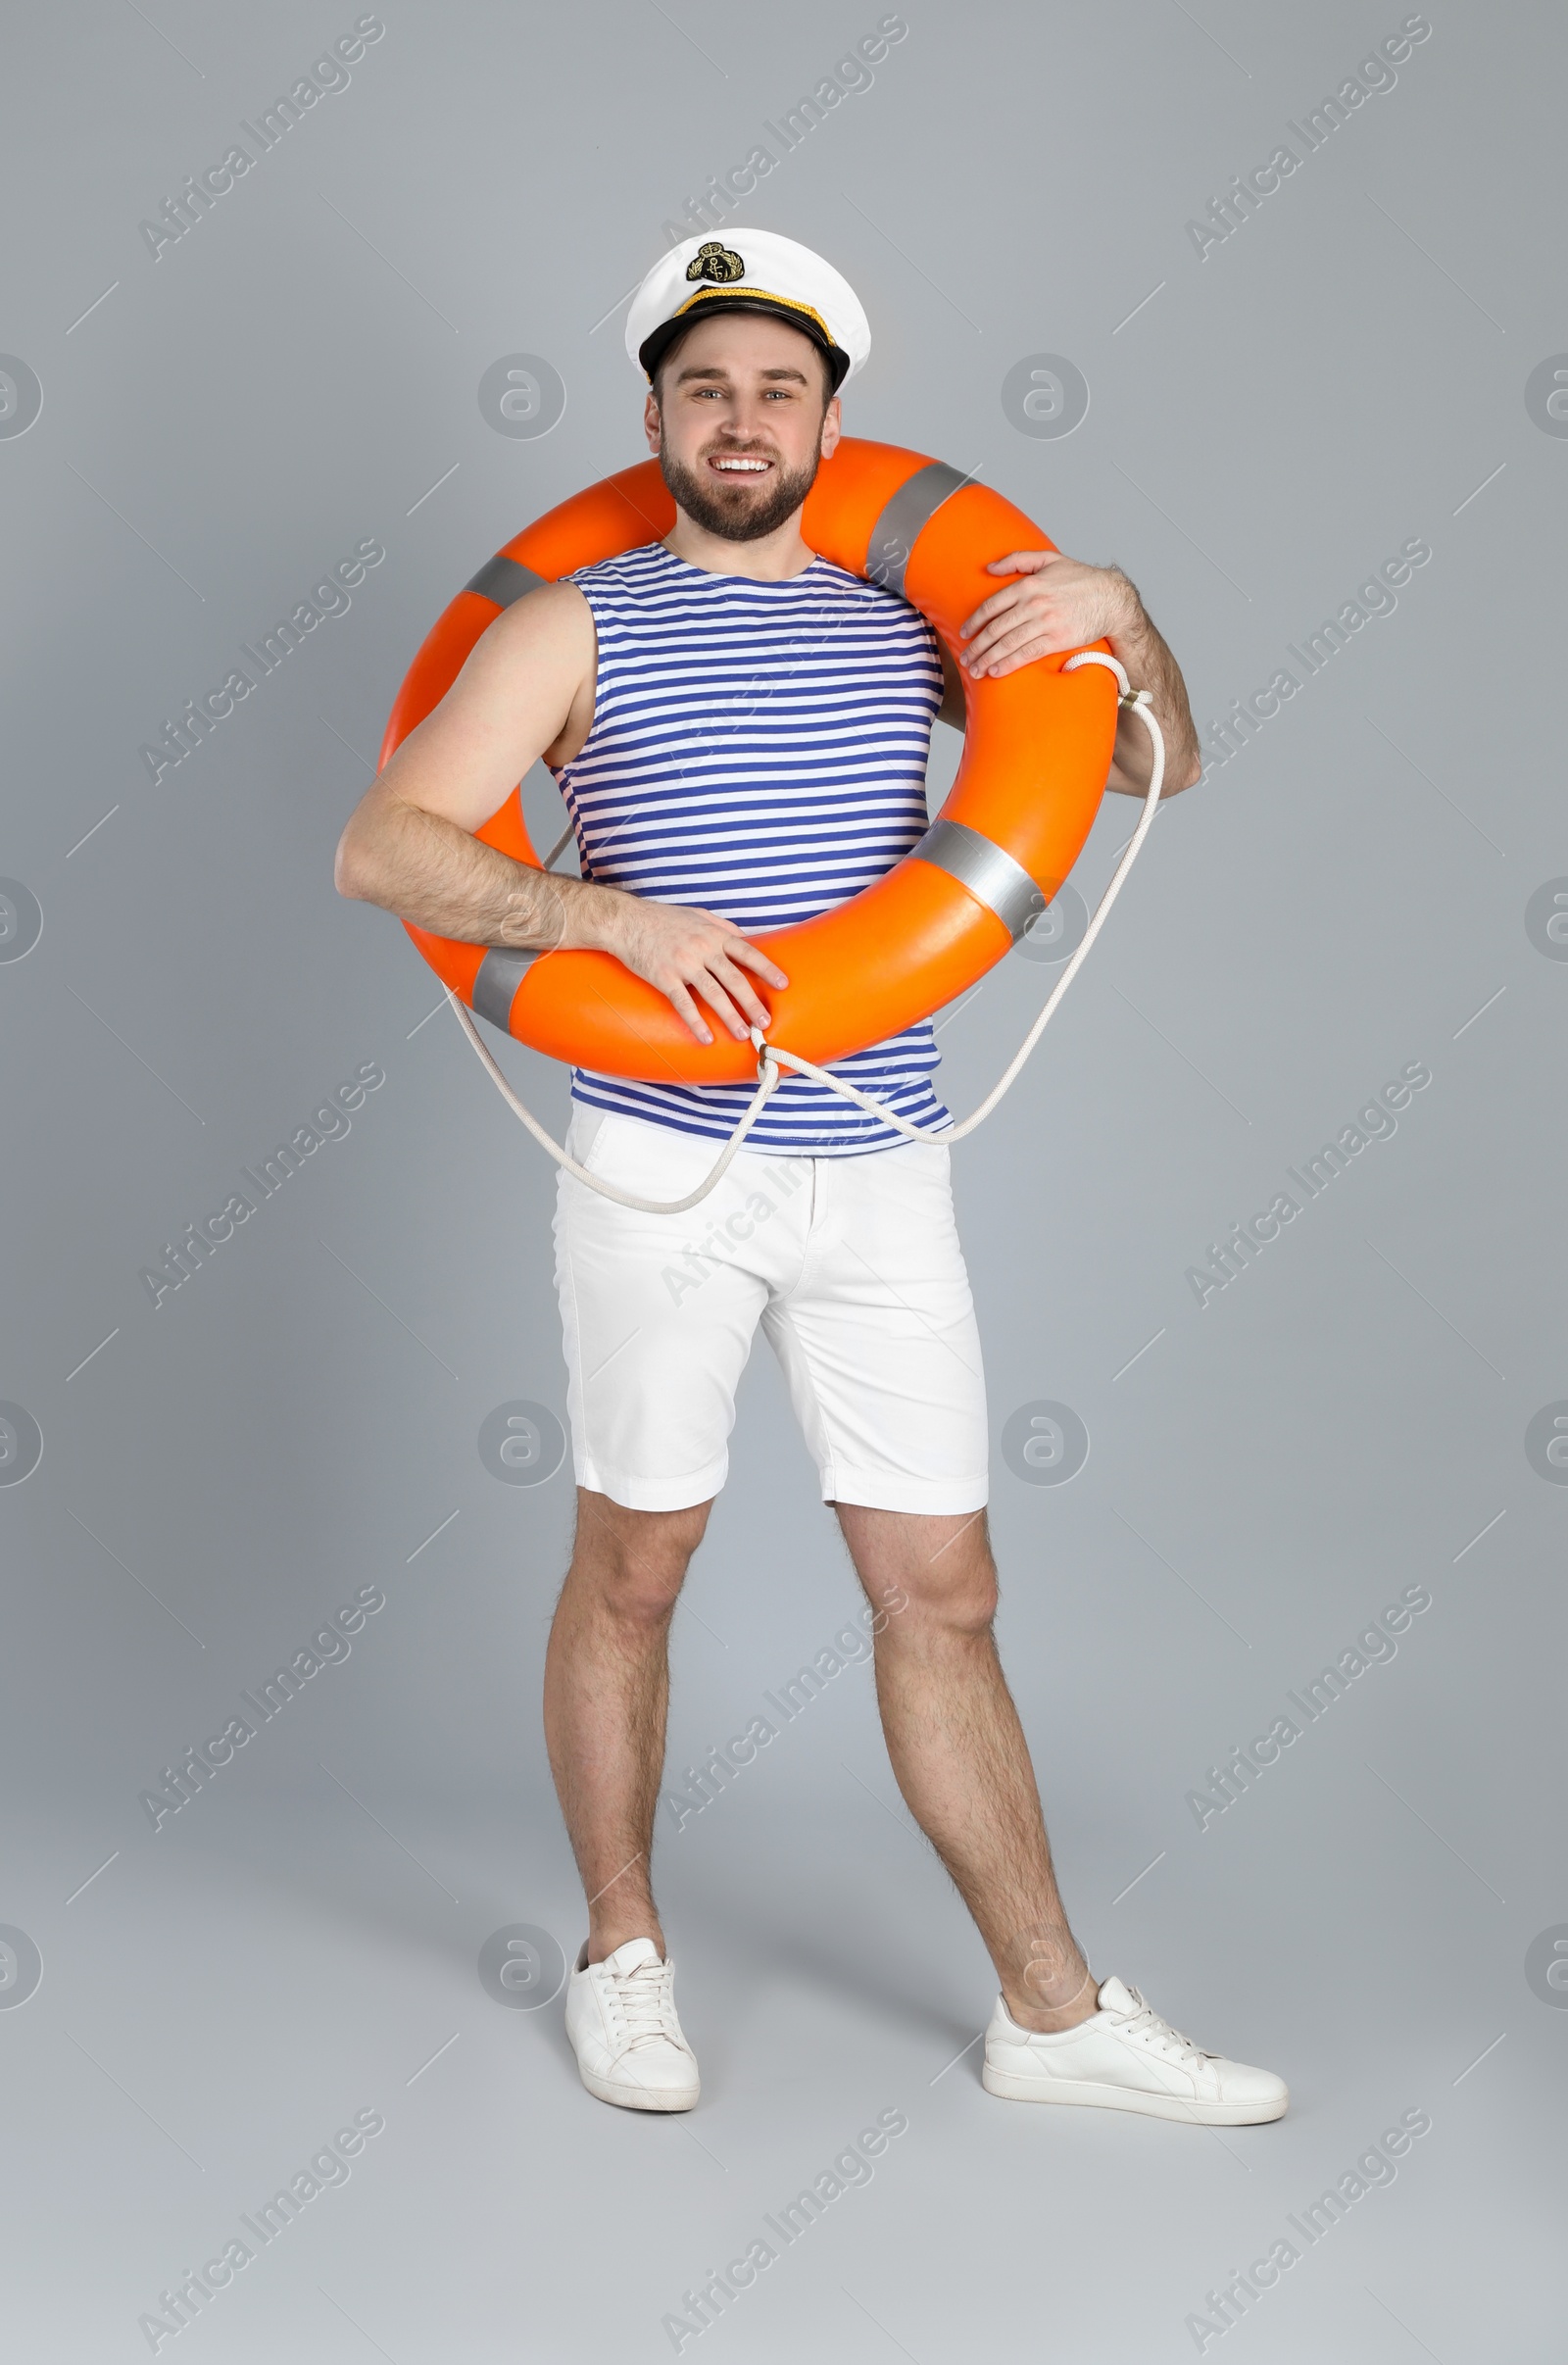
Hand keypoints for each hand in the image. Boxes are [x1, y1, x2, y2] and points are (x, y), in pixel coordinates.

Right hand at [590, 892, 788, 1046]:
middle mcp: (702, 949)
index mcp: (714, 935)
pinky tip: (707, 1037)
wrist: (627, 921)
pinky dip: (696, 1022)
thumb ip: (723, 927)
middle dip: (752, 1003)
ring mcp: (683, 964)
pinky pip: (684, 1004)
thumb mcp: (698, 915)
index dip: (767, 969)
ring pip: (713, 994)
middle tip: (765, 1022)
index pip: (747, 953)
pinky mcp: (664, 977)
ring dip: (730, 1016)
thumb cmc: (663, 918)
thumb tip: (745, 939)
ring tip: (743, 1034)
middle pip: (734, 979)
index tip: (783, 984)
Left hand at [957, 550, 1135, 677]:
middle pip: (996, 628)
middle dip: (977, 646)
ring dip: (988, 658)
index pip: (993, 606)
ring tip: (975, 669)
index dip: (975, 621)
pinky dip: (1009, 664)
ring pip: (1008, 644)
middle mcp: (1034, 603)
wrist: (1111, 598)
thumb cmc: (1080, 579)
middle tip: (965, 658)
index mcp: (1029, 584)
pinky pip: (1027, 654)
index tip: (965, 633)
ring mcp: (1045, 623)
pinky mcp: (1057, 640)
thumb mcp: (1050, 559)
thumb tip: (990, 567)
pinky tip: (996, 671)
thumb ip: (1018, 559)